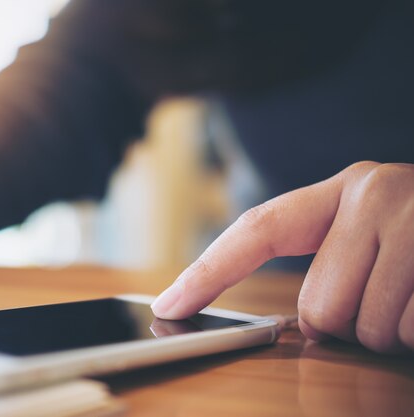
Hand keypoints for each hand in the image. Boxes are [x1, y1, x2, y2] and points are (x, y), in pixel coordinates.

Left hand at [151, 161, 413, 352]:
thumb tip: (302, 325)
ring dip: (394, 330)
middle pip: (318, 307)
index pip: (257, 230)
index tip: (167, 305)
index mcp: (344, 190)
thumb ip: (332, 265)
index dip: (208, 270)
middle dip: (352, 322)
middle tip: (391, 294)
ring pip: (366, 328)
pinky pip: (409, 330)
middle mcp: (375, 194)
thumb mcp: (378, 236)